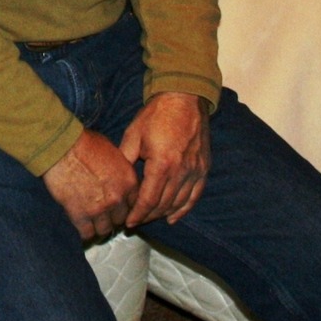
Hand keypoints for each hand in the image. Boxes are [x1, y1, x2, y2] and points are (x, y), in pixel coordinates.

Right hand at [41, 129, 139, 239]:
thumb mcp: (113, 152)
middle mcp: (117, 198)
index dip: (124, 206)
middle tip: (104, 215)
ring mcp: (99, 209)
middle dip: (113, 218)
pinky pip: (87, 234)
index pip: (134, 204)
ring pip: (105, 230)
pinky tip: (83, 230)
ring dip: (99, 227)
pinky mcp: (80, 215)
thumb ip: (120, 170)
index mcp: (128, 181)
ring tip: (93, 224)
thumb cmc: (85, 143)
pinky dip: (86, 234)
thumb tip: (118, 177)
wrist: (62, 147)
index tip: (117, 207)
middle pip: (120, 219)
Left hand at [119, 93, 209, 227]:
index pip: (149, 200)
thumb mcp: (133, 134)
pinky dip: (184, 209)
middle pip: (163, 205)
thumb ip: (126, 160)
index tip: (128, 222)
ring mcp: (195, 171)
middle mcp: (181, 171)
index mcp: (162, 164)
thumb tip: (117, 179)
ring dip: (163, 214)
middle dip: (148, 216)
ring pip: (178, 203)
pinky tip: (173, 217)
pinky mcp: (203, 168)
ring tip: (150, 218)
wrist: (184, 98)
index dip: (138, 214)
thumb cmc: (156, 114)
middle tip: (136, 221)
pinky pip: (195, 196)